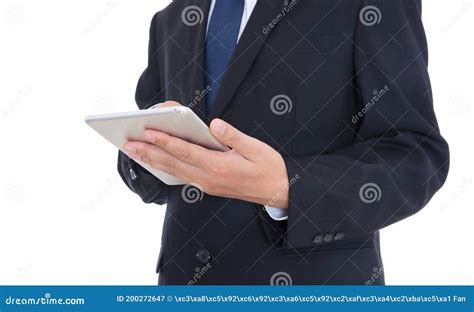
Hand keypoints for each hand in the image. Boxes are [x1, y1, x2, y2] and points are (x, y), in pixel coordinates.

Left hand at [123, 102, 288, 207]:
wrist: (278, 191)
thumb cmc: (269, 168)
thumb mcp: (256, 148)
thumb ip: (233, 136)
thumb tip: (214, 124)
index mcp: (219, 167)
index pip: (186, 152)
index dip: (165, 141)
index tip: (148, 132)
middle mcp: (208, 178)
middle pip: (173, 164)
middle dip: (149, 153)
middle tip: (128, 144)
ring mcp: (207, 184)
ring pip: (174, 172)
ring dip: (153, 162)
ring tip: (135, 152)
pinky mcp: (208, 186)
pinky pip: (181, 176)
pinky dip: (165, 169)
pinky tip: (156, 163)